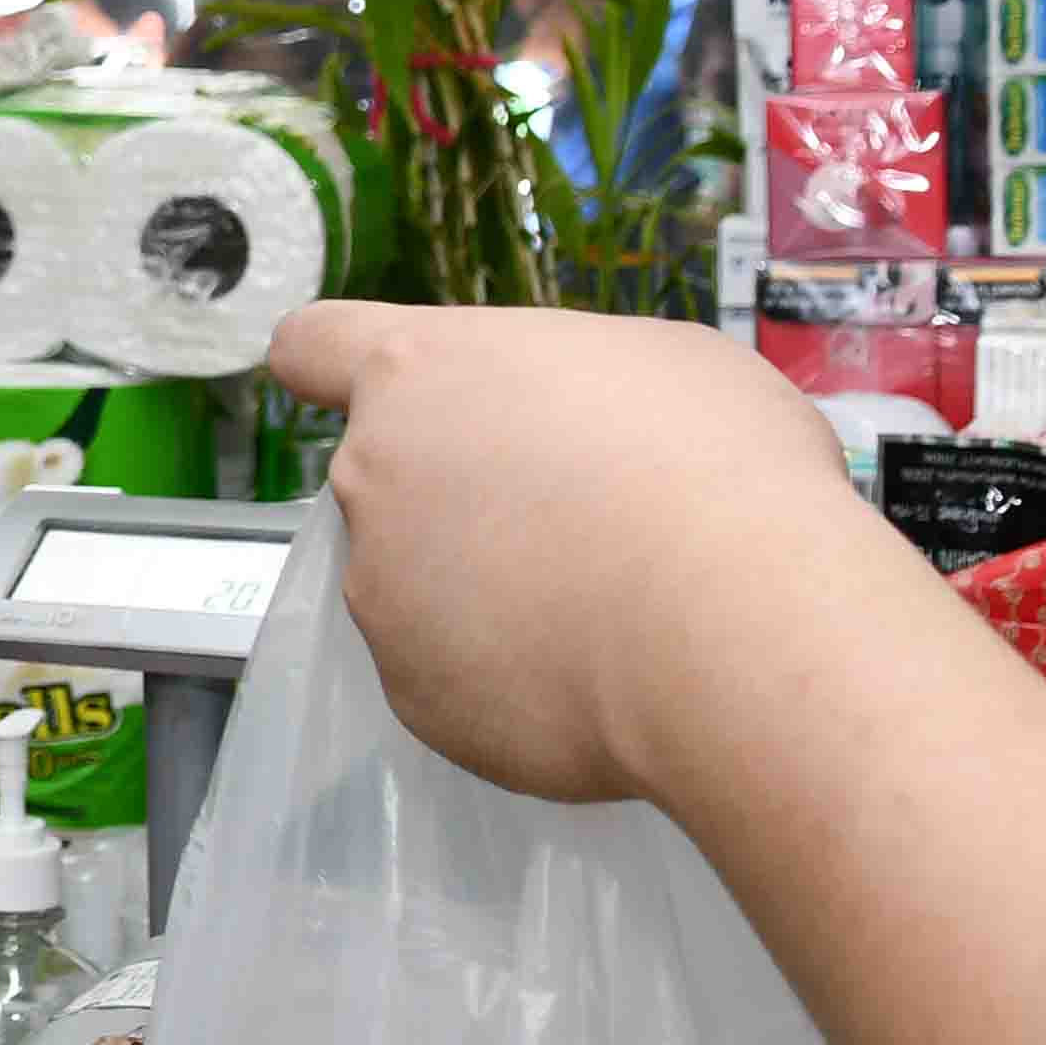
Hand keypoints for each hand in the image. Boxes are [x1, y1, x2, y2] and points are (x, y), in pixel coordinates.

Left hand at [266, 297, 872, 805]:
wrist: (732, 626)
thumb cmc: (718, 467)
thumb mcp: (664, 366)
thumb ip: (575, 389)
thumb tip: (587, 435)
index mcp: (418, 371)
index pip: (313, 347)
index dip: (333, 370)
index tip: (372, 397)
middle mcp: (372, 477)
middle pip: (390, 482)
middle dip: (461, 504)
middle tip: (575, 528)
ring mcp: (383, 595)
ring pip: (421, 589)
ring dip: (487, 598)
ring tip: (606, 612)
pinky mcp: (414, 698)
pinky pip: (457, 681)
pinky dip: (512, 683)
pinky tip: (600, 678)